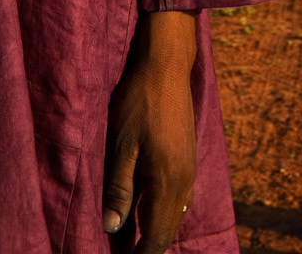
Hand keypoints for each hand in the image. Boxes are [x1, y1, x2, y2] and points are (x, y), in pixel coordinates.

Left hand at [103, 10, 196, 253]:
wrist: (166, 66)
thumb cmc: (139, 103)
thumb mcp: (121, 146)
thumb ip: (119, 189)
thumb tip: (113, 227)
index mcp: (167, 182)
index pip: (156, 235)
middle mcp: (184, 181)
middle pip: (167, 228)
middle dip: (147, 245)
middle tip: (124, 253)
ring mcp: (189, 169)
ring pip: (174, 213)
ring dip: (155, 227)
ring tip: (132, 237)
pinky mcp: (188, 157)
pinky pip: (179, 197)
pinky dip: (163, 209)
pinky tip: (147, 204)